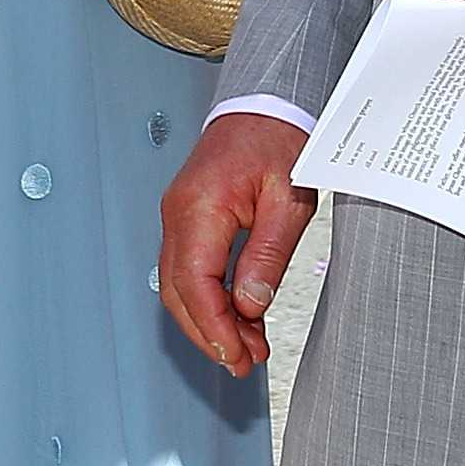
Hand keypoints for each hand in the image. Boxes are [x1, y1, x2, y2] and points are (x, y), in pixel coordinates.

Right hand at [159, 113, 316, 376]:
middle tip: (245, 361)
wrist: (266, 103)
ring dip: (208, 320)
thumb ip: (266, 256)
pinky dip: (207, 297)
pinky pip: (187, 267)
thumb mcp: (287, 201)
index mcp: (201, 206)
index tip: (239, 356)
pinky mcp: (186, 216)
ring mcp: (177, 214)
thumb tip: (249, 307)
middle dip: (209, 334)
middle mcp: (178, 212)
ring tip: (246, 345)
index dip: (215, 328)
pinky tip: (237, 314)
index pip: (196, 284)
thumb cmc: (279, 140)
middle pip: (178, 292)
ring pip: (178, 285)